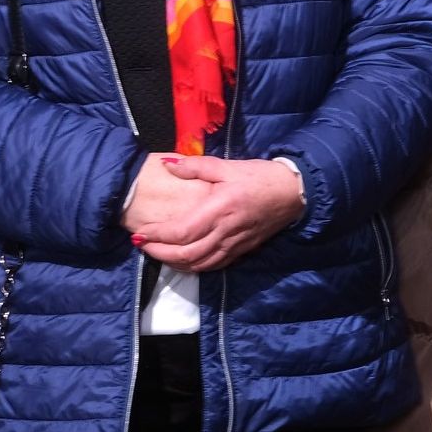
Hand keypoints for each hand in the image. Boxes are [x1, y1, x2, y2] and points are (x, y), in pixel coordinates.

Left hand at [133, 154, 305, 273]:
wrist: (292, 192)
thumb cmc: (259, 176)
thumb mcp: (227, 165)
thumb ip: (195, 166)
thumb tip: (167, 164)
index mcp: (219, 209)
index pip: (181, 232)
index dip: (157, 236)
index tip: (139, 232)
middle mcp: (225, 232)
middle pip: (186, 254)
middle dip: (159, 253)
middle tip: (141, 244)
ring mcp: (233, 245)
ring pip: (198, 264)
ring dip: (174, 263)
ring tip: (157, 253)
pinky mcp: (241, 251)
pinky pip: (213, 266)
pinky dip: (194, 266)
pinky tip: (183, 260)